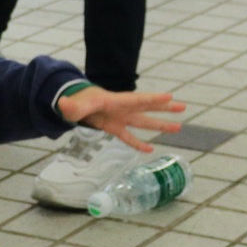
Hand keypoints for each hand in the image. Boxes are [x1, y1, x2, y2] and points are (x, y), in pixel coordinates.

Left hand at [57, 86, 186, 151]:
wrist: (75, 103)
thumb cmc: (78, 101)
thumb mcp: (75, 104)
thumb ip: (71, 106)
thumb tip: (62, 104)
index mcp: (117, 101)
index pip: (138, 99)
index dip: (153, 98)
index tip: (169, 96)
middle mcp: (123, 109)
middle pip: (148, 107)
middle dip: (164, 107)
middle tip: (183, 106)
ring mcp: (121, 118)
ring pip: (145, 122)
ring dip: (160, 125)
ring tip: (178, 127)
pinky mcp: (116, 128)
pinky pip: (130, 137)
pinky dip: (139, 144)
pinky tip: (150, 150)